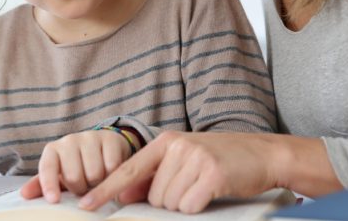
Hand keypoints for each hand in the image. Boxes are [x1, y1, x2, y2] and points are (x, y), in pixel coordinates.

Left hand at [20, 129, 131, 202]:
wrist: (103, 147)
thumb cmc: (77, 166)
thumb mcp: (59, 176)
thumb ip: (42, 185)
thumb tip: (24, 194)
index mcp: (53, 150)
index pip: (47, 168)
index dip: (49, 184)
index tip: (54, 200)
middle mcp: (69, 140)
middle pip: (74, 177)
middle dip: (80, 189)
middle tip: (84, 187)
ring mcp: (91, 137)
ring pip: (95, 174)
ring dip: (98, 184)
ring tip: (96, 180)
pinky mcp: (110, 138)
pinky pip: (112, 167)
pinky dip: (112, 176)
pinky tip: (109, 173)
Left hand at [78, 131, 338, 213]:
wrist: (263, 153)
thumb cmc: (221, 159)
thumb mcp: (185, 158)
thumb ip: (155, 174)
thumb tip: (124, 194)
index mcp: (166, 141)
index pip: (128, 169)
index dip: (105, 190)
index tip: (85, 205)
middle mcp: (177, 146)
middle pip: (154, 196)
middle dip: (170, 201)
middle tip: (193, 187)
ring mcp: (195, 158)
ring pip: (170, 203)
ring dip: (186, 203)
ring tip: (204, 187)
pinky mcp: (211, 174)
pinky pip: (190, 206)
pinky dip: (199, 206)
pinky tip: (212, 191)